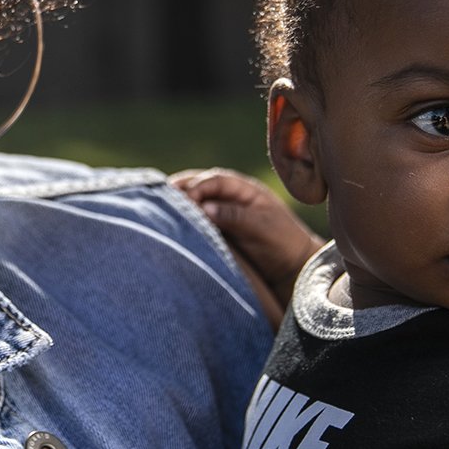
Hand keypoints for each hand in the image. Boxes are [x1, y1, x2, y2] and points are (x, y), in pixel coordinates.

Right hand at [170, 168, 324, 323]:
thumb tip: (204, 207)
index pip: (215, 180)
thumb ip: (233, 215)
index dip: (198, 186)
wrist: (292, 269)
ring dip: (177, 204)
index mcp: (244, 189)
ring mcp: (221, 212)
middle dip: (180, 190)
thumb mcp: (261, 227)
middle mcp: (229, 197)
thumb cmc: (282, 243)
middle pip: (199, 186)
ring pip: (193, 202)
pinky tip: (168, 225)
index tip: (184, 198)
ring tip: (157, 210)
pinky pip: (195, 220)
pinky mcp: (215, 230)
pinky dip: (182, 220)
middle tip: (158, 197)